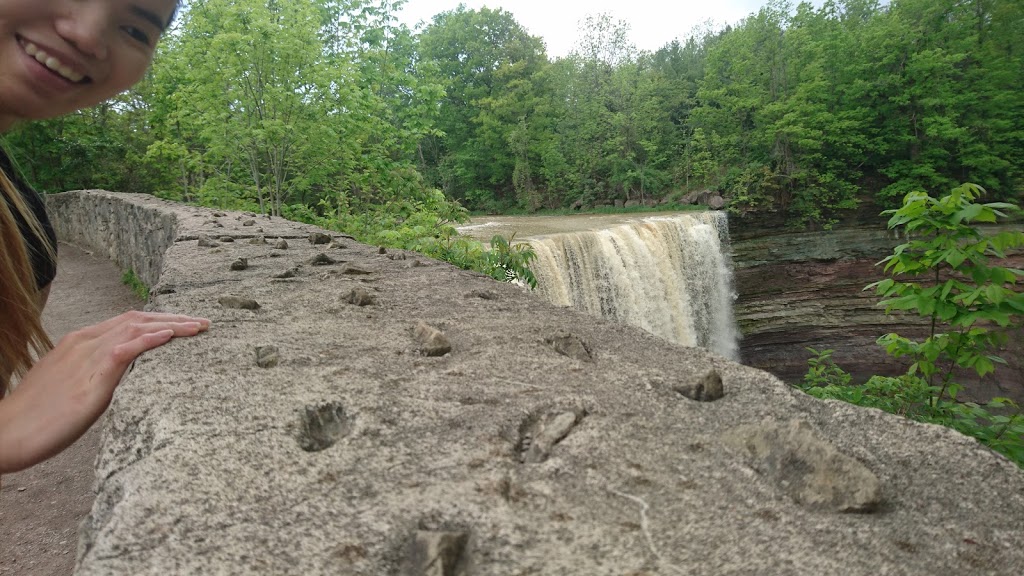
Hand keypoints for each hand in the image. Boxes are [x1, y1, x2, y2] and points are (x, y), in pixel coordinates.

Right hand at [0, 311, 209, 473]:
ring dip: (172, 325)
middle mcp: (84, 343)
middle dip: (173, 317)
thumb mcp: (72, 385)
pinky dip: (149, 340)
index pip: (127, 320)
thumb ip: (97, 374)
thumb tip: (122, 377)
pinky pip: (124, 350)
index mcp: (80, 342)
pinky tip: (170, 336)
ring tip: (198, 327)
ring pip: (136, 328)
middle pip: (137, 318)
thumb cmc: (37, 415)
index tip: (186, 322)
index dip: (159, 318)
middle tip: (203, 323)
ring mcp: (86, 358)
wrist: (7, 433)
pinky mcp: (90, 379)